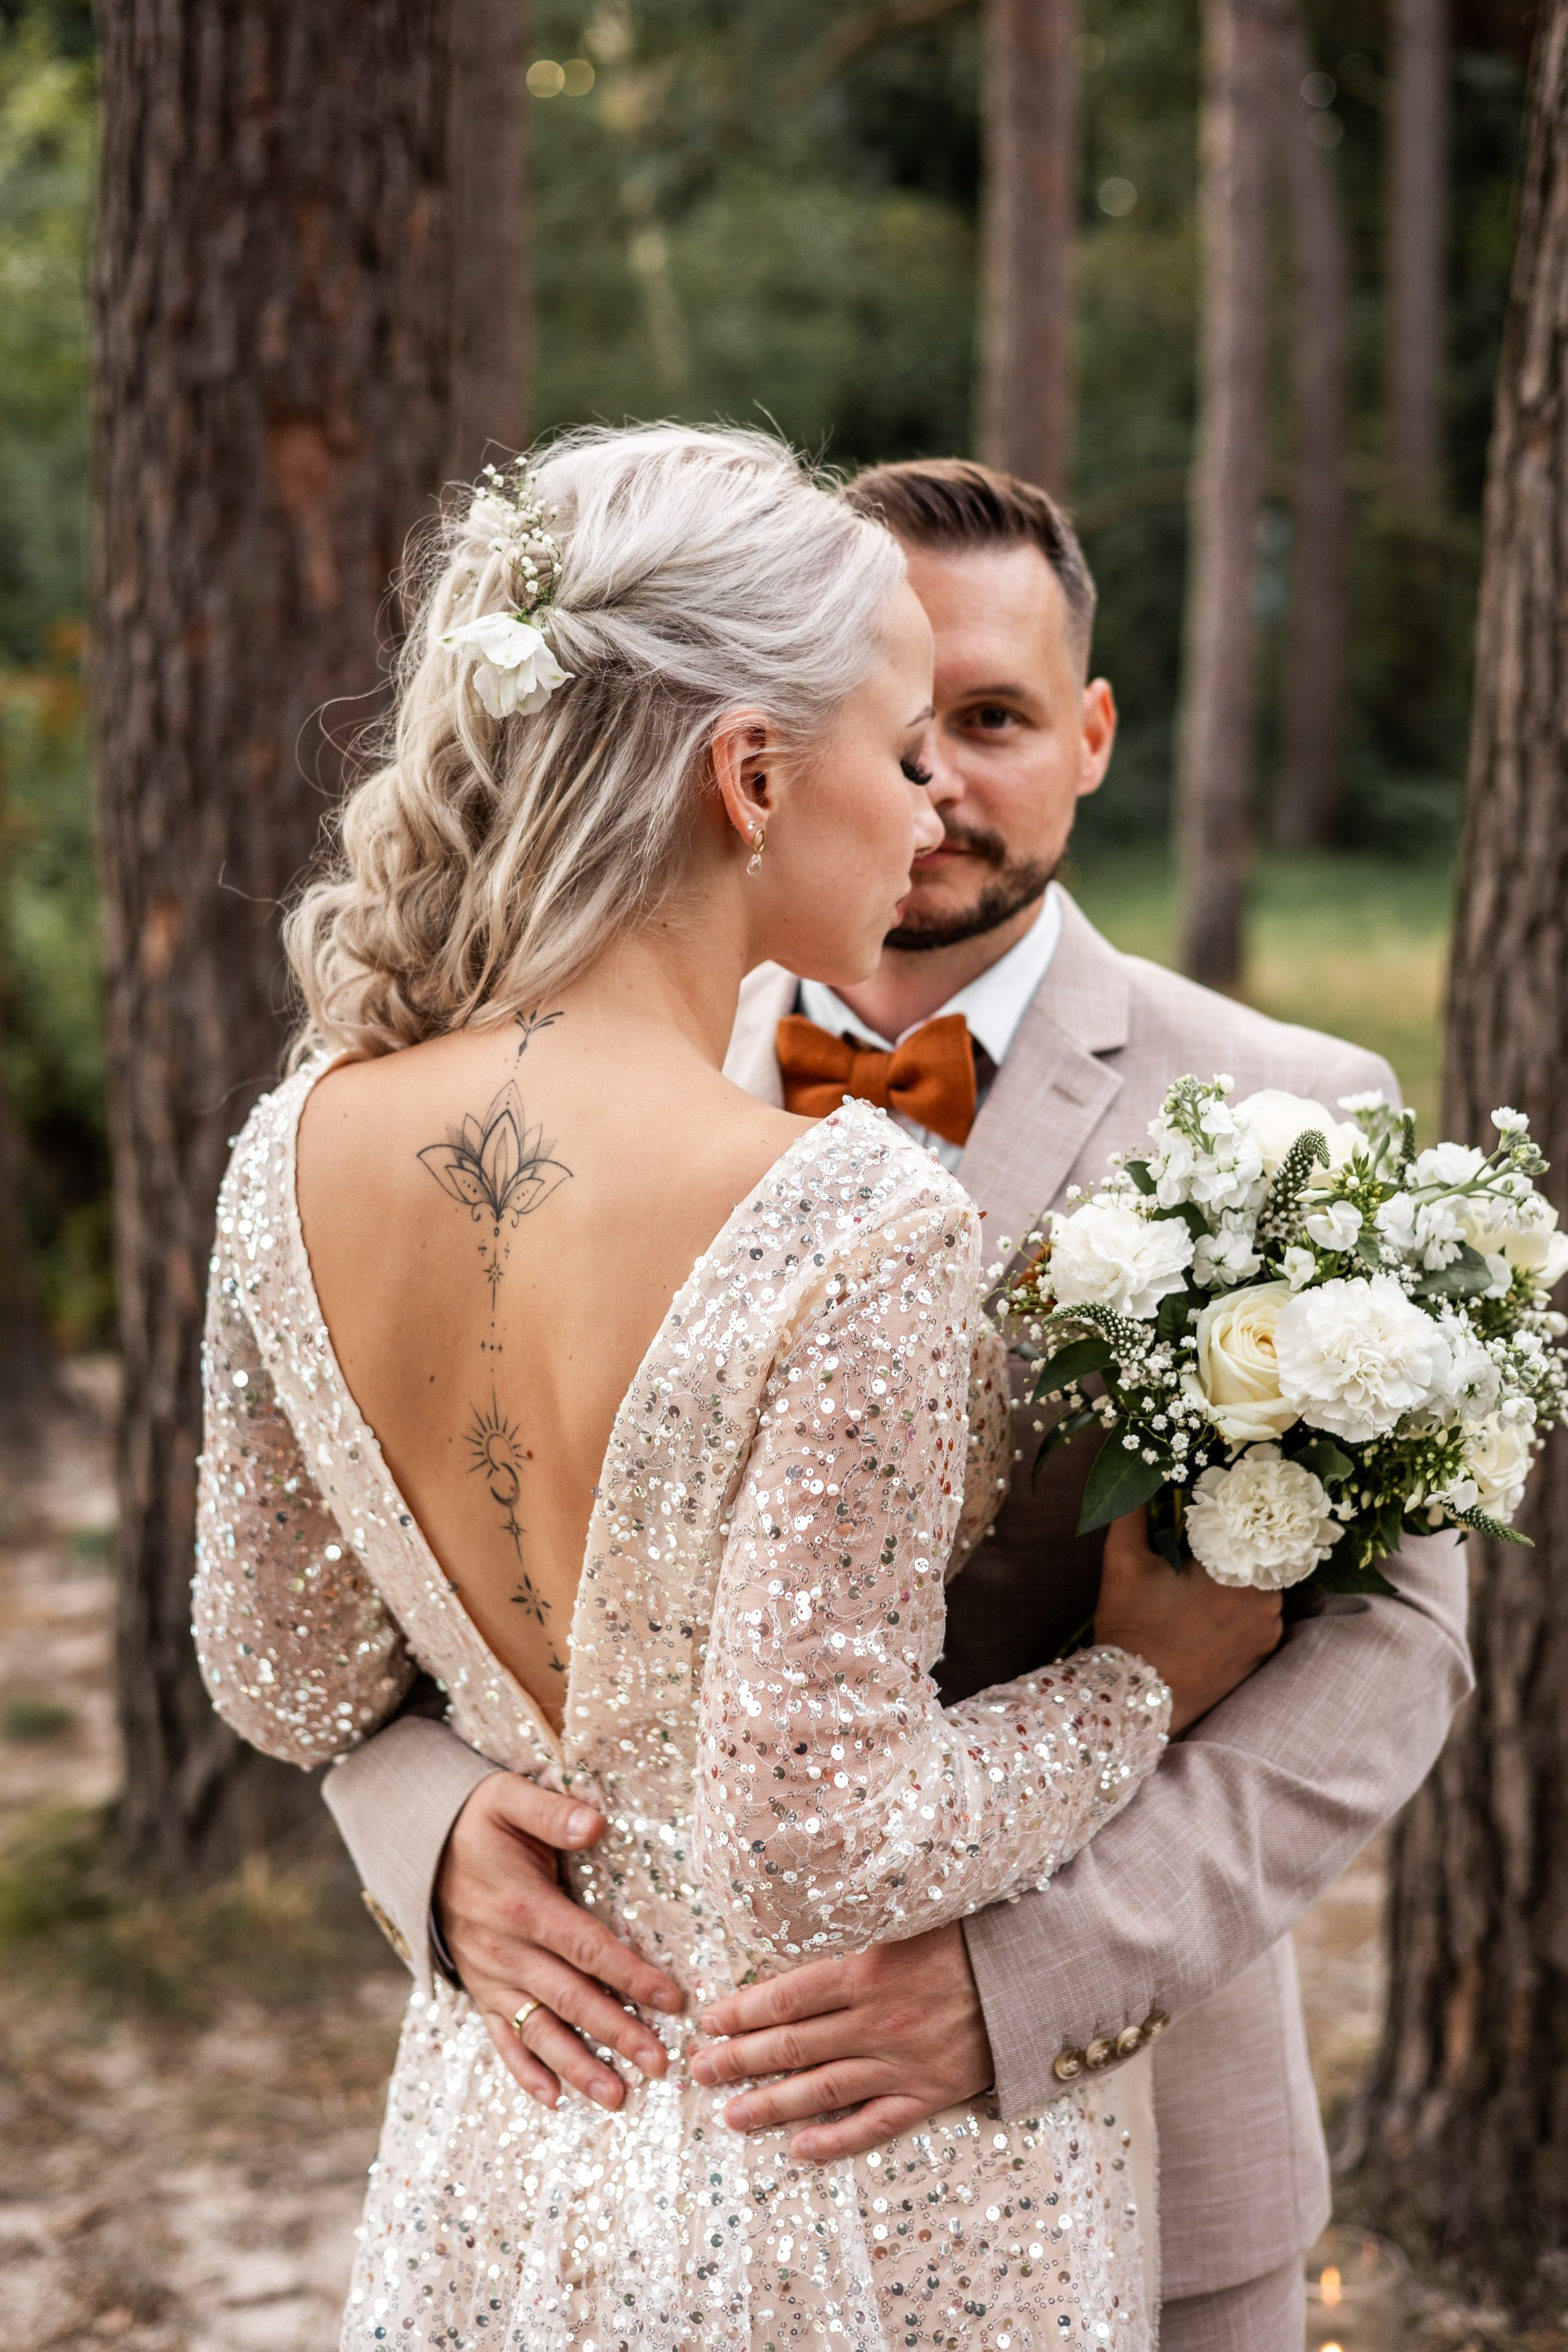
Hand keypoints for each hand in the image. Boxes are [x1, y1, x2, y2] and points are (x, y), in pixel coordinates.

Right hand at [436, 1772, 683, 2108]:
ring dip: (578, 2067)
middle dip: (617, 2034)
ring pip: (538, 2030)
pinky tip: (554, 2100)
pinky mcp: (480, 1992)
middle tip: (660, 2064)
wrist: (418, 1848)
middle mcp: (506, 1951)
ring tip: (617, 2098)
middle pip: (570, 1999)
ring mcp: (491, 1977)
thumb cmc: (477, 1821)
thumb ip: (551, 1813)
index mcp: (522, 1906)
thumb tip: (595, 1824)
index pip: (586, 1947)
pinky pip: (501, 2039)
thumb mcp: (508, 1799)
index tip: (671, 1999)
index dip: (630, 1975)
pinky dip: (525, 2072)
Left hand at [689, 1922, 993, 2162]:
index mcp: (867, 1969)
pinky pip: (874, 2124)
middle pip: (791, 2046)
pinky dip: (835, 2140)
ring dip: (770, 2105)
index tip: (709, 2021)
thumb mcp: (907, 1913)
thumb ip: (856, 1928)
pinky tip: (800, 2150)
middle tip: (699, 2070)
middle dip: (739, 2060)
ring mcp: (902, 2062)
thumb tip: (801, 1929)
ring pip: (821, 2090)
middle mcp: (877, 2020)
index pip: (785, 1997)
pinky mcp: (930, 2092)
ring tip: (732, 2115)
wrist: (1034, 1972)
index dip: (741, 2013)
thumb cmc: (968, 1932)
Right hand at [1096, 1506, 1282, 1732]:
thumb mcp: (1123, 1559)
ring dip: (1238, 1579)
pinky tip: (1209, 1612)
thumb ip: (1135, 1509)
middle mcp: (1268, 1601)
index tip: (1208, 1512)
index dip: (1231, 1513)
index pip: (1249, 1523)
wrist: (1134, 1697)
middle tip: (1200, 1547)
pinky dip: (1241, 1610)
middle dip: (1233, 1547)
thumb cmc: (1130, 1625)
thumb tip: (1140, 1469)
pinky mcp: (1263, 1656)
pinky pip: (1260, 1617)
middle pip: (1258, 1553)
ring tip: (1201, 1583)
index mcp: (1240, 1571)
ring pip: (1260, 1585)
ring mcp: (1269, 1632)